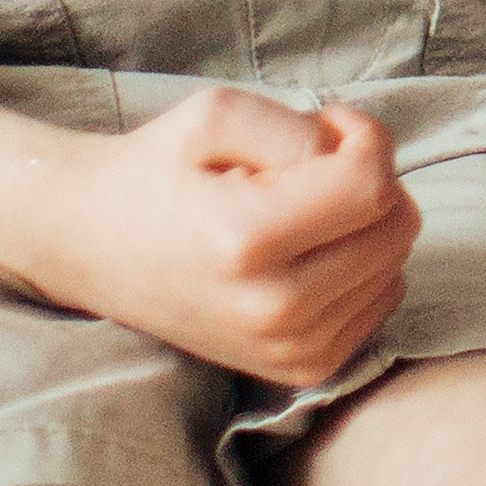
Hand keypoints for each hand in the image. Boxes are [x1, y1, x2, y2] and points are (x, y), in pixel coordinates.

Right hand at [20, 86, 419, 391]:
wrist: (89, 246)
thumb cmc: (155, 170)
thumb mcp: (218, 115)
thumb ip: (303, 129)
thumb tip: (369, 162)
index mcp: (246, 242)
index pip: (372, 187)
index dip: (367, 137)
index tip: (328, 122)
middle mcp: (272, 309)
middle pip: (396, 227)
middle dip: (370, 179)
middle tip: (312, 164)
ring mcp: (288, 349)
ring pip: (395, 264)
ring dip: (363, 223)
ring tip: (295, 210)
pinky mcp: (301, 369)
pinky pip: (380, 300)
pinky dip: (360, 266)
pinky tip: (304, 250)